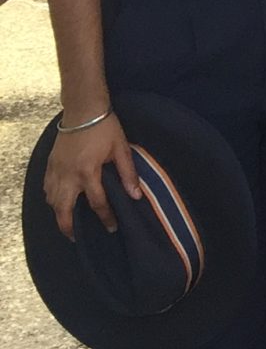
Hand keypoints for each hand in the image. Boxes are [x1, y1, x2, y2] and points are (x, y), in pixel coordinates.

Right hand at [43, 109, 140, 237]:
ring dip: (59, 214)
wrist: (83, 110)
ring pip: (52, 201)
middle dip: (69, 227)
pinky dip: (51, 199)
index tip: (112, 228)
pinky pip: (46, 188)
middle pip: (64, 210)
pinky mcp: (50, 164)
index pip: (97, 203)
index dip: (106, 217)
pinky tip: (58, 203)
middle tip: (77, 238)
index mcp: (88, 172)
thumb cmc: (105, 128)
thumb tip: (135, 195)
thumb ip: (128, 173)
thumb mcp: (121, 149)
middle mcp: (68, 175)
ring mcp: (56, 170)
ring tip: (69, 224)